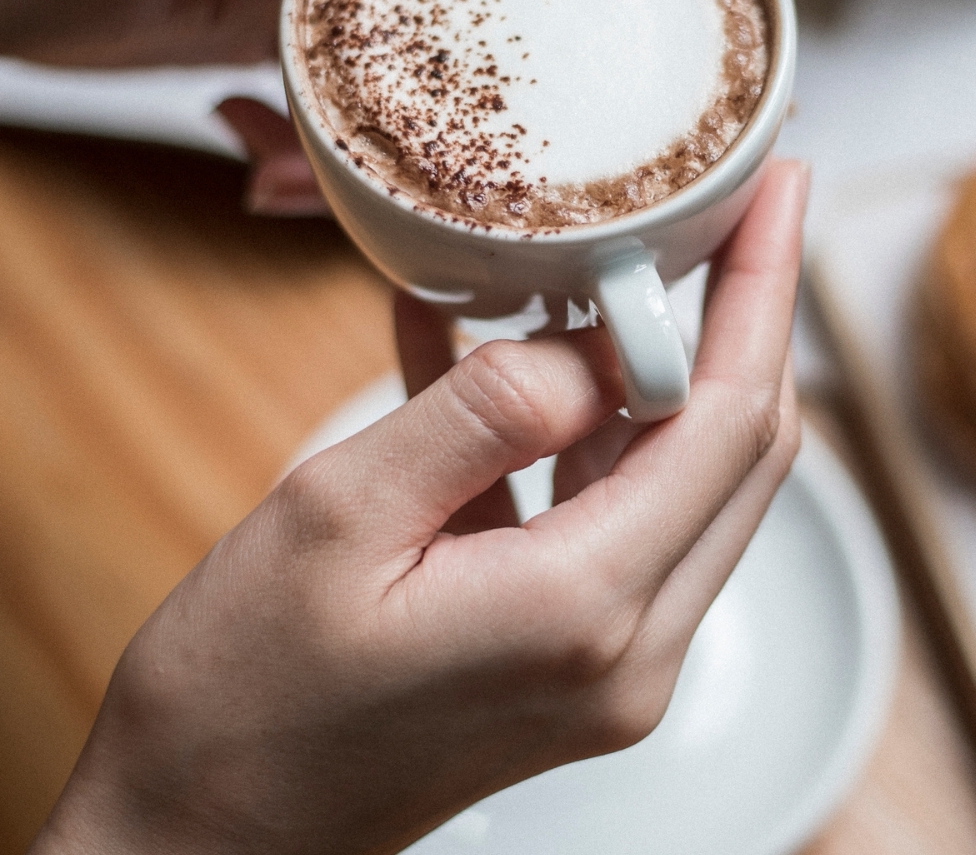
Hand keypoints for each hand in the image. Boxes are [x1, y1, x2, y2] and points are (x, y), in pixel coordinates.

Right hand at [29, 161, 808, 854]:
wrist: (197, 843)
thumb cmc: (238, 700)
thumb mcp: (336, 518)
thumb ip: (478, 415)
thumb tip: (588, 344)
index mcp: (583, 609)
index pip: (728, 421)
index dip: (764, 292)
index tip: (778, 186)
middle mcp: (629, 653)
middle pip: (740, 455)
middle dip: (747, 320)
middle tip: (734, 206)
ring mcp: (611, 672)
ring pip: (687, 487)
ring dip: (667, 374)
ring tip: (631, 261)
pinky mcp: (574, 672)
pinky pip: (613, 524)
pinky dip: (584, 436)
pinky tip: (513, 355)